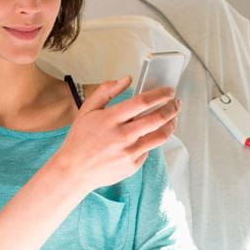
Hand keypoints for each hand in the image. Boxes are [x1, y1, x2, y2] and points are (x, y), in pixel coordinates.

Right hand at [47, 75, 180, 192]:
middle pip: (157, 118)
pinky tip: (149, 136)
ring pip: (160, 136)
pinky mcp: (132, 165)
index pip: (143, 101)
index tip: (169, 90)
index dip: (161, 94)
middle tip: (176, 103)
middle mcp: (121, 136)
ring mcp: (128, 152)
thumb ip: (106, 91)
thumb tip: (127, 79)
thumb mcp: (87, 110)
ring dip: (171, 125)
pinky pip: (149, 150)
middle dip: (172, 108)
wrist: (74, 171)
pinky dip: (152, 141)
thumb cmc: (80, 139)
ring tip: (173, 118)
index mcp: (110, 119)